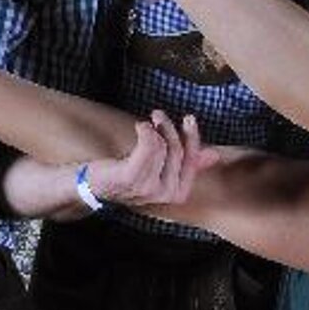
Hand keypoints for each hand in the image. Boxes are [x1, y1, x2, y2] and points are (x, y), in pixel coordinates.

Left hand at [82, 111, 221, 212]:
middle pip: (178, 151)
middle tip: (159, 115)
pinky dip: (147, 131)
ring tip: (147, 122)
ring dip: (155, 128)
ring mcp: (148, 188)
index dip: (193, 138)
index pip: (193, 161)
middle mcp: (166, 194)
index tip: (189, 119)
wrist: (94, 186)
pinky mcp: (131, 178)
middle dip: (170, 129)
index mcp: (178, 193)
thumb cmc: (128, 175)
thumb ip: (188, 164)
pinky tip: (141, 126)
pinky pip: (148, 147)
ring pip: (162, 147)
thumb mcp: (161, 170)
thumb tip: (215, 155)